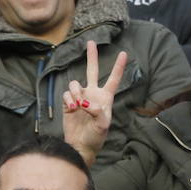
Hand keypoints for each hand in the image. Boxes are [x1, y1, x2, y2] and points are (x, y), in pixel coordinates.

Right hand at [63, 44, 126, 166]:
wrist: (80, 146)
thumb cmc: (95, 137)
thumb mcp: (102, 125)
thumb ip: (98, 111)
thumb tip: (85, 102)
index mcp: (105, 98)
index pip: (113, 79)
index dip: (118, 67)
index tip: (124, 53)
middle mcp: (92, 94)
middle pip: (92, 71)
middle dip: (92, 57)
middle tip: (90, 42)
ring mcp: (80, 98)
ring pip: (76, 83)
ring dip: (76, 91)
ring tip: (77, 104)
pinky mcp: (68, 104)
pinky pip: (67, 94)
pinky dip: (69, 99)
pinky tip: (72, 108)